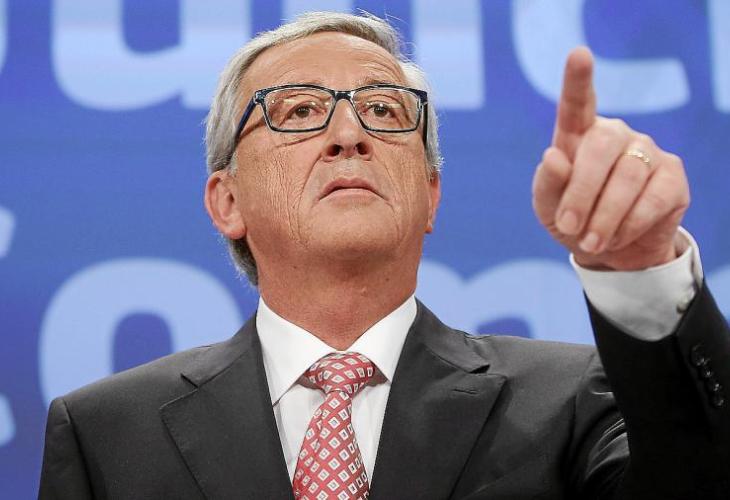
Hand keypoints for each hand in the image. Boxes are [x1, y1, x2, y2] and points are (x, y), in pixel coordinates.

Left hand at [532, 47, 689, 270]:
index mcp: (577, 136)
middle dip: (581, 192)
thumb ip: (547, 185)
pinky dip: (628, 225)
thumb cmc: (573, 221)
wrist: (612, 251)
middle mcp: (615, 135)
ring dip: (604, 216)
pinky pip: (652, 198)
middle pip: (601, 146)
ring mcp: (647, 151)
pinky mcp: (672, 176)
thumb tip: (553, 157)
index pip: (576, 104)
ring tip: (590, 241)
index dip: (578, 80)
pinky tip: (615, 238)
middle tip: (568, 227)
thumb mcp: (548, 209)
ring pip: (627, 176)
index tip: (578, 55)